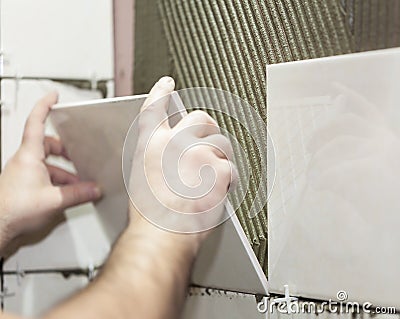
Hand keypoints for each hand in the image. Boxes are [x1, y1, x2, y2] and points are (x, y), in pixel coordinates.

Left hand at [0, 92, 101, 250]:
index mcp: (29, 155)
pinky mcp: (23, 184)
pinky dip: (57, 181)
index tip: (53, 95)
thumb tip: (94, 189)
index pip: (36, 122)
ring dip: (64, 171)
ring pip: (47, 163)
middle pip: (47, 144)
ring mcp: (23, 172)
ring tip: (77, 184)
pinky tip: (66, 193)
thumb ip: (78, 193)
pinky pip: (44, 175)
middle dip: (65, 150)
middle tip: (77, 155)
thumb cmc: (13, 210)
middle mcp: (24, 160)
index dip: (45, 106)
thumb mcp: (54, 200)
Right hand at [127, 77, 235, 247]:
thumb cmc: (150, 216)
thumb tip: (170, 161)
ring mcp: (199, 154)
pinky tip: (218, 190)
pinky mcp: (220, 169)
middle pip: (200, 119)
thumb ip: (158, 162)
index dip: (160, 93)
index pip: (154, 109)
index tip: (166, 85)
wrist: (163, 234)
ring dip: (219, 157)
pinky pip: (231, 168)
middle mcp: (176, 144)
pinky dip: (228, 179)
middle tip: (207, 144)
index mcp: (153, 146)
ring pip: (221, 143)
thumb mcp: (142, 180)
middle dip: (206, 128)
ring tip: (210, 178)